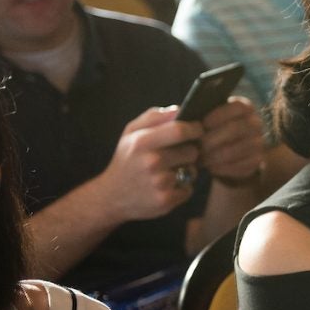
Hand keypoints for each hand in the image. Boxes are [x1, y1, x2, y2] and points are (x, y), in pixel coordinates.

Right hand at [97, 106, 202, 220]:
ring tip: (168, 171)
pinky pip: (188, 189)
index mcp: (142, 142)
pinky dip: (182, 188)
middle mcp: (151, 162)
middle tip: (178, 154)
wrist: (111, 197)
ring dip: (186, 170)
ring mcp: (159, 183)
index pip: (180, 130)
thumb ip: (154, 117)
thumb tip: (180, 109)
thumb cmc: (127, 159)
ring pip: (192, 171)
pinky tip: (166, 186)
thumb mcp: (131, 133)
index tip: (198, 129)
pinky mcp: (166, 201)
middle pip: (192, 151)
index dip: (194, 128)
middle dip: (189, 151)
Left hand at [199, 96, 264, 187]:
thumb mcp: (208, 118)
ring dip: (215, 156)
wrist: (230, 151)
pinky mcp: (257, 161)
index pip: (237, 107)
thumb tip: (178, 114)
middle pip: (235, 129)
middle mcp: (256, 123)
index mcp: (245, 107)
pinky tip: (210, 168)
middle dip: (213, 139)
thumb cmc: (214, 130)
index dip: (219, 115)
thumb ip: (198, 115)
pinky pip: (240, 166)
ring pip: (236, 150)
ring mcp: (259, 143)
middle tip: (197, 147)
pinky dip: (222, 168)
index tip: (202, 125)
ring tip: (200, 159)